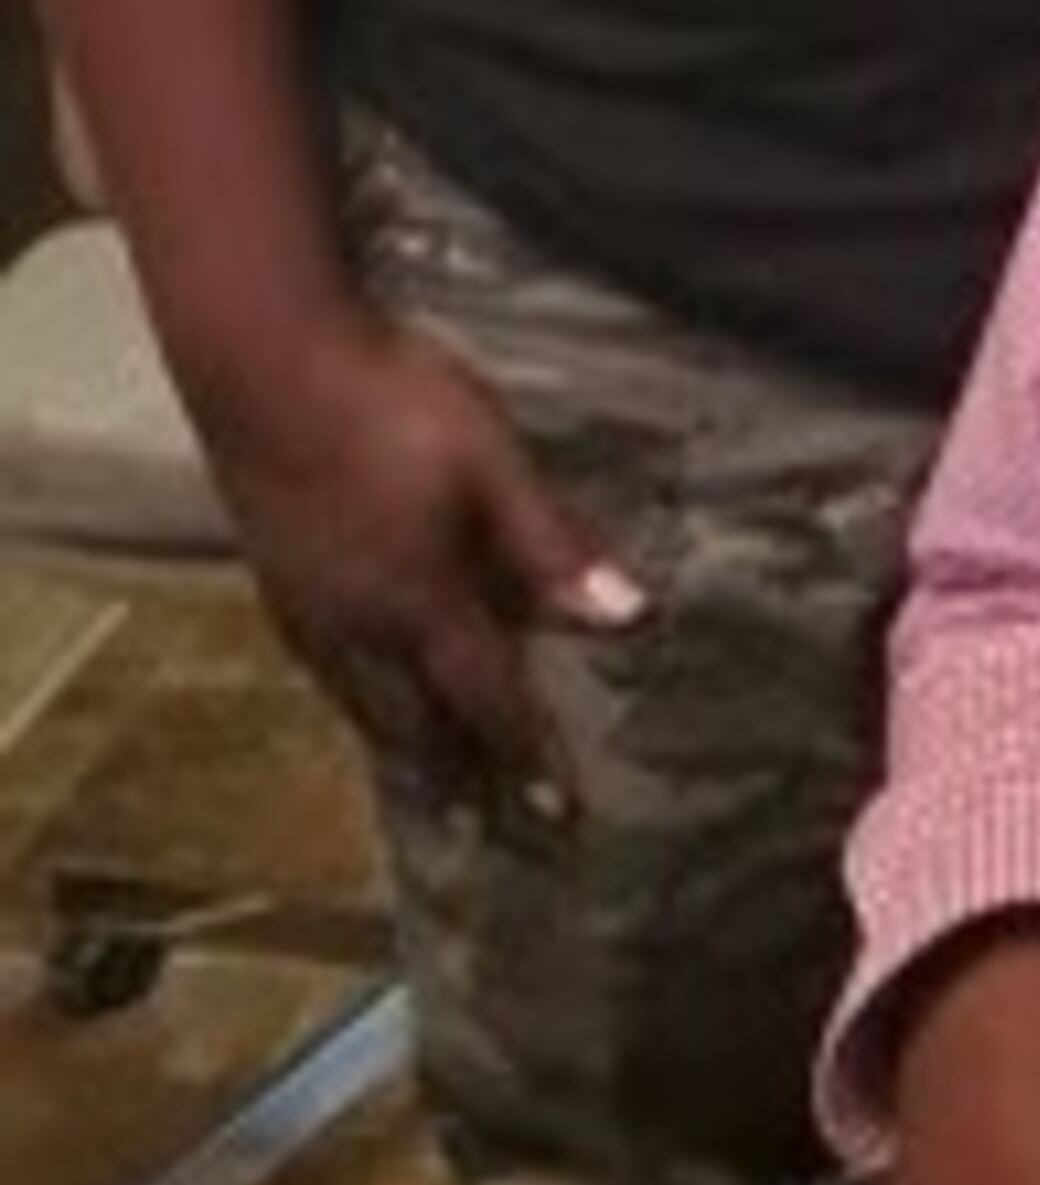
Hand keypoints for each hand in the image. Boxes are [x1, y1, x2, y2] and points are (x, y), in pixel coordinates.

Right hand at [196, 303, 639, 809]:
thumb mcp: (493, 463)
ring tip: (437, 781)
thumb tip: (628, 616)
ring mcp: (307, 610)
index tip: (558, 813)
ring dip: (406, 748)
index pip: (487, 699)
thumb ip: (553, 544)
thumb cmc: (395, 403)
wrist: (266, 366)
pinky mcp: (276, 584)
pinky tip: (368, 692)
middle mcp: (359, 627)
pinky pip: (329, 675)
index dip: (526, 756)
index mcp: (421, 602)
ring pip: (362, 707)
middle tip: (496, 818)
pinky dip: (362, 705)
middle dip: (461, 773)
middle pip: (415, 724)